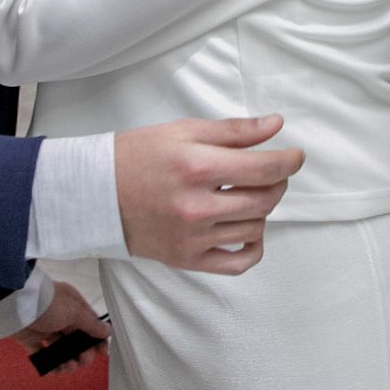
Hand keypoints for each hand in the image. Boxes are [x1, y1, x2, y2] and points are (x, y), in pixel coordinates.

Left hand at [11, 280, 109, 373]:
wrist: (13, 304)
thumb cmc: (47, 304)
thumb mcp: (73, 311)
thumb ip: (91, 324)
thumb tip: (108, 330)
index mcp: (72, 304)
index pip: (90, 323)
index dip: (96, 339)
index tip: (101, 354)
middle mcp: (60, 315)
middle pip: (75, 338)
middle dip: (81, 352)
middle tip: (82, 362)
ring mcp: (44, 327)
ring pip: (60, 348)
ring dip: (67, 360)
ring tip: (67, 368)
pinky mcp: (30, 338)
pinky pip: (42, 354)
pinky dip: (49, 363)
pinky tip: (54, 370)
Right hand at [114, 115, 302, 275]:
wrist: (94, 193)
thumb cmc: (137, 156)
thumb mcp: (183, 131)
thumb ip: (233, 131)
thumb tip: (276, 126)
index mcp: (196, 167)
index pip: (264, 168)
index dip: (289, 161)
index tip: (294, 156)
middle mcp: (196, 206)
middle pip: (264, 199)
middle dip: (277, 182)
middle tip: (269, 172)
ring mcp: (192, 237)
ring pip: (255, 228)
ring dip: (262, 209)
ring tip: (247, 194)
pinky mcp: (187, 260)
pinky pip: (238, 263)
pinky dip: (253, 247)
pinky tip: (247, 229)